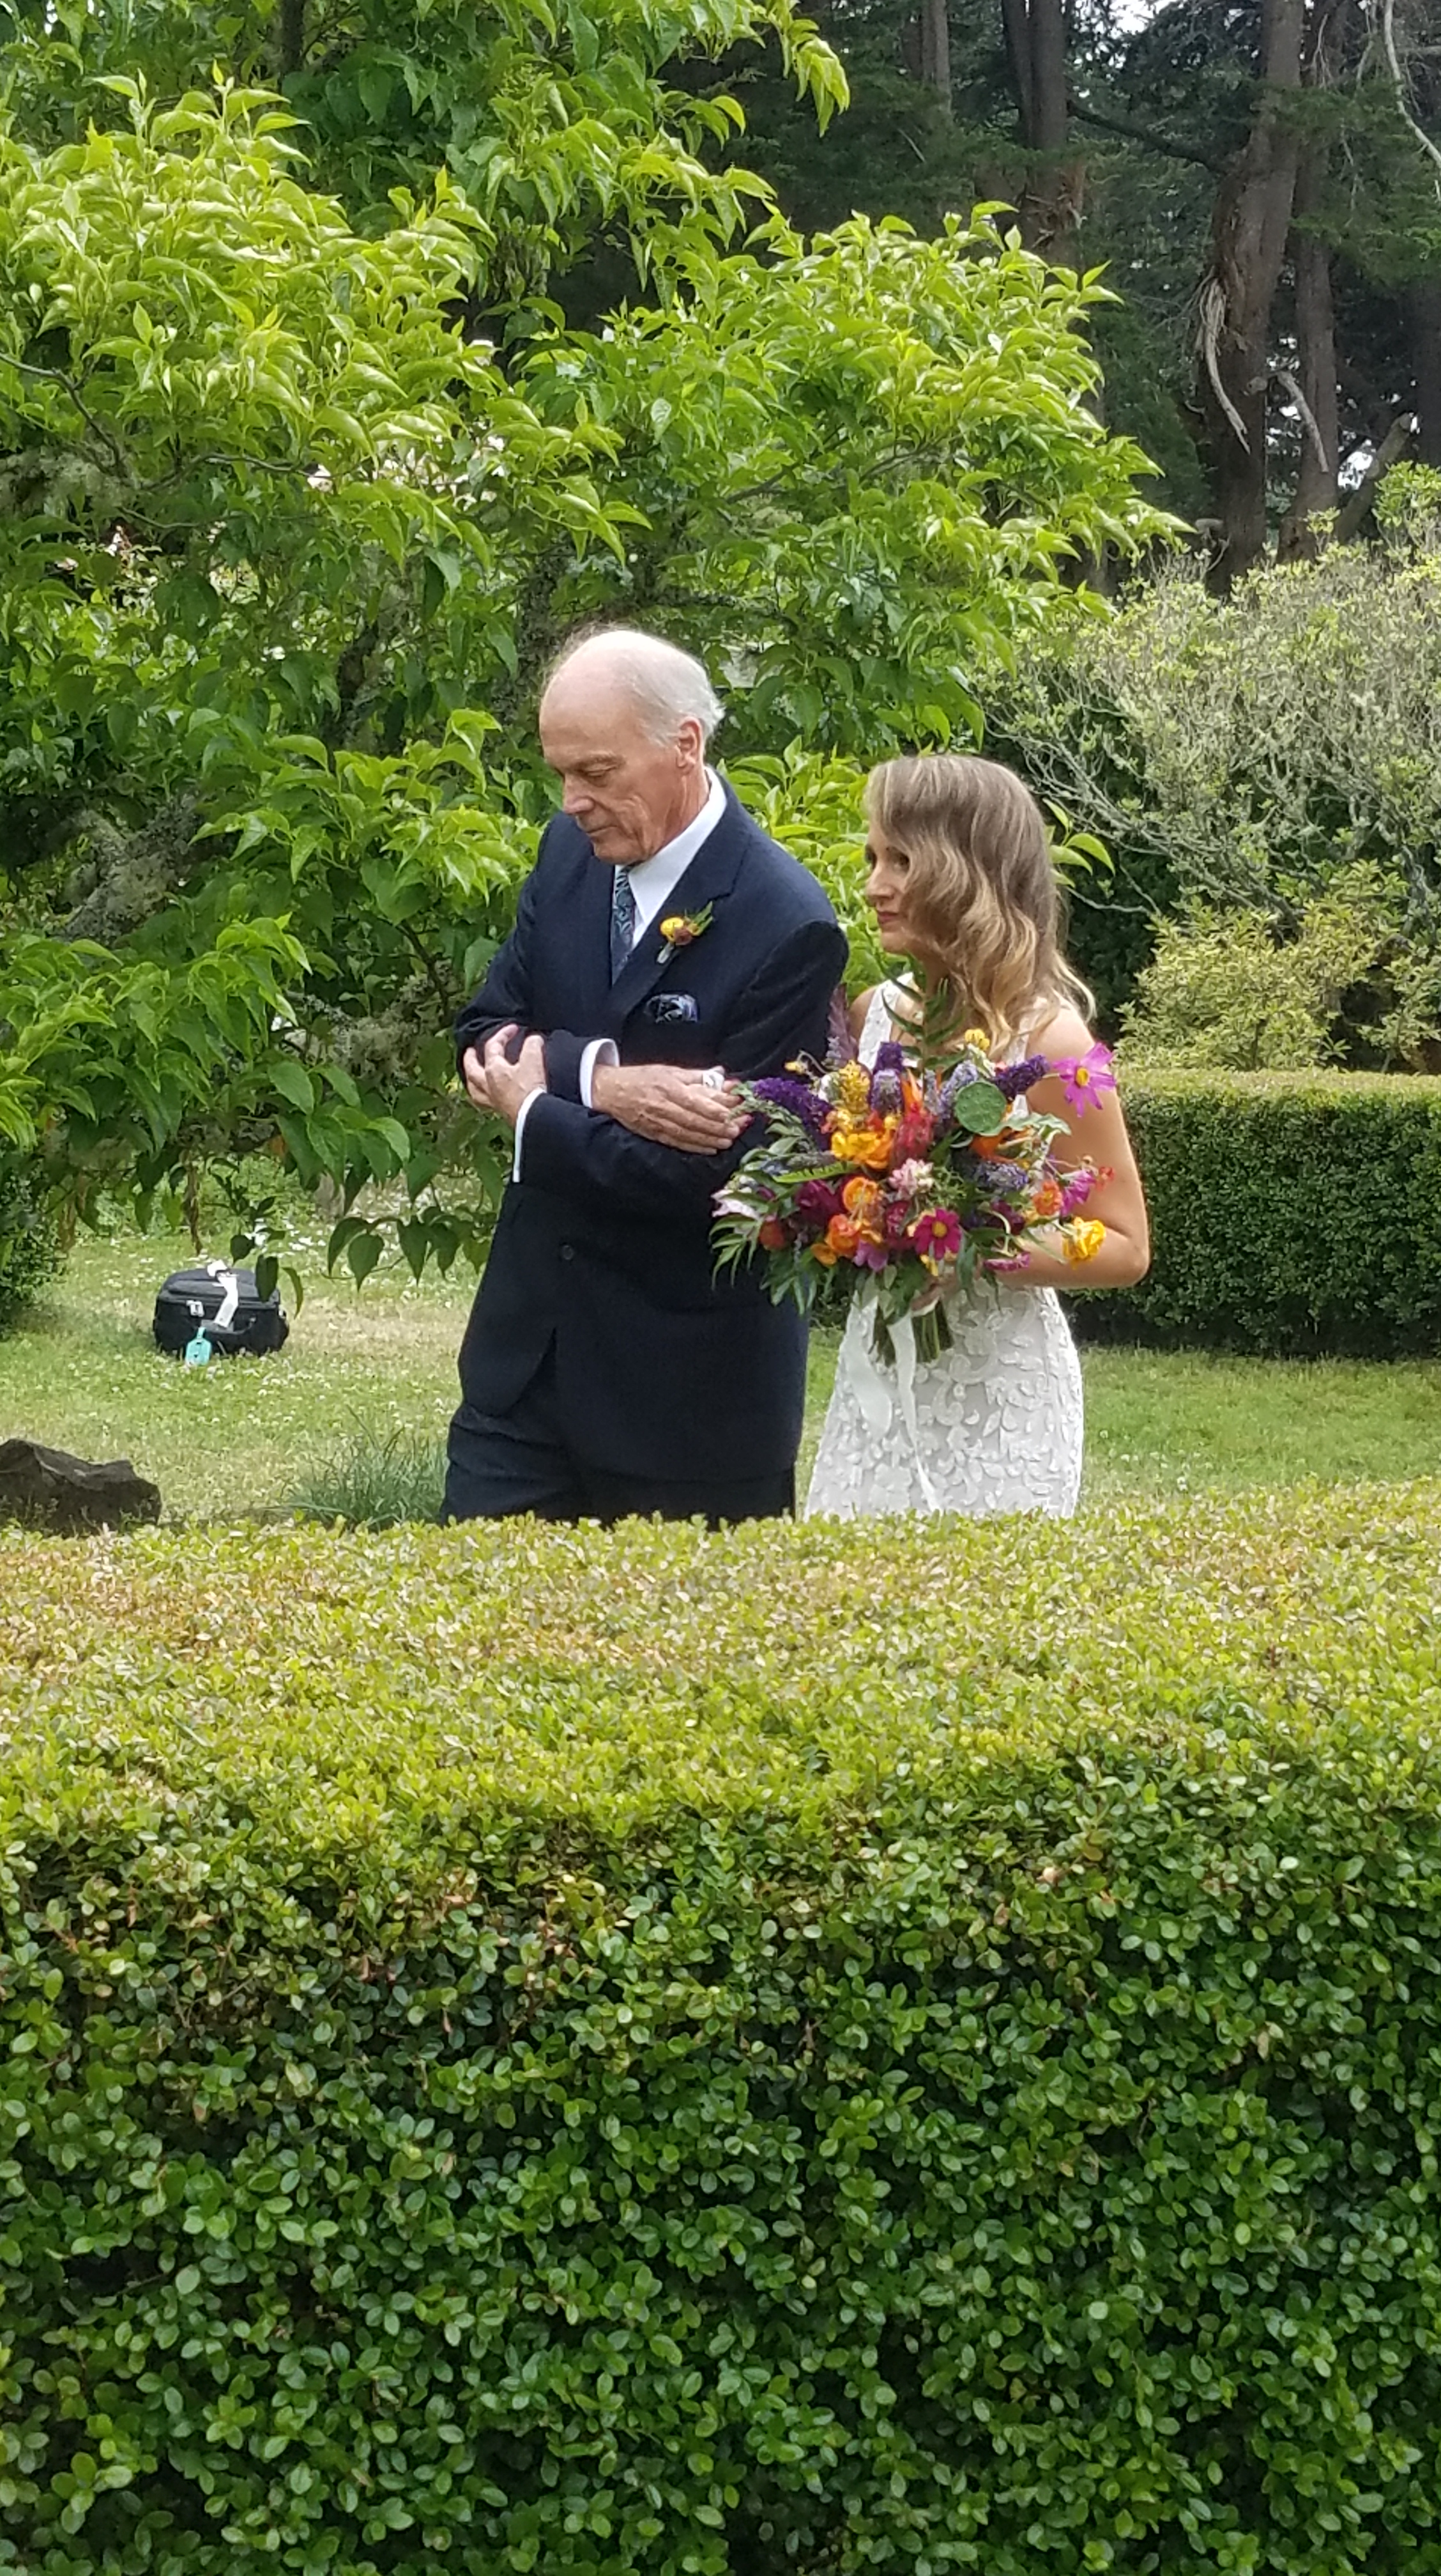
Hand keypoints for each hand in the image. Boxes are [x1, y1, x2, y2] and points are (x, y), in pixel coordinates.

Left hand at [463, 1025, 546, 1127]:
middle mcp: (488, 1084)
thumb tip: (534, 1040)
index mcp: (494, 1069)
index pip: (493, 1046)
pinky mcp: (500, 1111)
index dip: (503, 1034)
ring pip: (473, 1088)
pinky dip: (481, 1097)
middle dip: (470, 1057)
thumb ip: (533, 1045)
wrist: (533, 1116)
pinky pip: (483, 1102)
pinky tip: (486, 1096)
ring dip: (471, 1079)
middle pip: (471, 1068)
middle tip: (470, 1050)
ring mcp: (492, 1099)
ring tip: (471, 1075)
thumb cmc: (530, 1090)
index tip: (514, 1029)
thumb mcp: (534, 1060)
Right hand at [592, 1061, 748, 1153]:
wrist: (612, 1091)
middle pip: (694, 1120)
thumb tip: (720, 1075)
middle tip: (736, 1130)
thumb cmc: (643, 1078)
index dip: (713, 1109)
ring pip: (688, 1134)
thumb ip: (696, 1075)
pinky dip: (695, 1146)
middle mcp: (663, 1106)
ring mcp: (658, 1122)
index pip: (694, 1101)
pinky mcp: (655, 1133)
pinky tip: (710, 1148)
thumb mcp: (669, 1070)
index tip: (730, 1113)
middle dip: (717, 1127)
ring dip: (710, 1139)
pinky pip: (678, 1142)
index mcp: (668, 1087)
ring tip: (728, 1141)